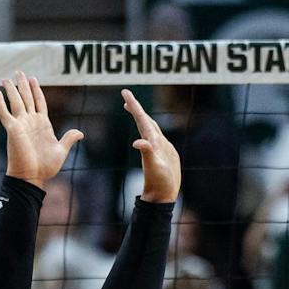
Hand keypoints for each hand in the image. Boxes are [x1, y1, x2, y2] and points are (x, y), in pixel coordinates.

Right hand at [0, 72, 82, 188]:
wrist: (32, 177)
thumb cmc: (45, 168)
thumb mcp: (61, 151)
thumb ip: (69, 139)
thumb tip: (80, 133)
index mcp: (42, 124)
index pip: (39, 101)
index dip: (36, 90)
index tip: (33, 79)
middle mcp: (30, 121)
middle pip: (26, 97)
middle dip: (22, 84)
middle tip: (18, 71)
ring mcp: (21, 124)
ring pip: (15, 101)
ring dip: (11, 89)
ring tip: (6, 78)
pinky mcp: (12, 129)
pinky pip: (4, 113)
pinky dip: (0, 102)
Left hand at [122, 89, 180, 203]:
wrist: (162, 195)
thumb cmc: (158, 182)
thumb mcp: (154, 166)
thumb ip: (147, 153)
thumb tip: (137, 142)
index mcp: (149, 142)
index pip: (141, 119)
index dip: (134, 105)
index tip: (124, 93)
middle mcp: (152, 142)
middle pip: (143, 120)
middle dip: (136, 107)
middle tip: (126, 95)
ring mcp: (158, 147)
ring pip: (150, 126)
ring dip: (143, 116)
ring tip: (135, 108)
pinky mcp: (164, 152)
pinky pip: (158, 135)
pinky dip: (154, 128)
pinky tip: (151, 128)